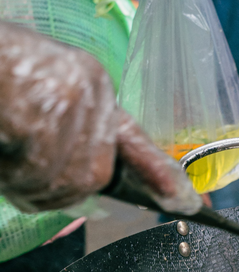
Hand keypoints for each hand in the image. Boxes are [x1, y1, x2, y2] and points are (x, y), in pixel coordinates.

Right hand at [0, 23, 199, 213]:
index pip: (134, 139)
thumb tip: (87, 179)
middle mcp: (90, 90)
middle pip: (90, 177)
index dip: (160, 176)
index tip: (187, 202)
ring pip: (59, 183)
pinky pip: (33, 177)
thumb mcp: (38, 90)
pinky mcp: (44, 117)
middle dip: (51, 188)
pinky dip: (10, 176)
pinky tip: (1, 144)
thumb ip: (69, 128)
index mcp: (91, 82)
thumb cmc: (0, 69)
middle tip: (16, 164)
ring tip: (4, 146)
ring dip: (24, 181)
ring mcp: (70, 103)